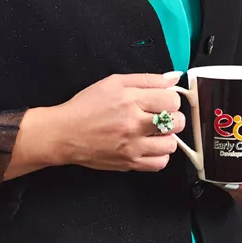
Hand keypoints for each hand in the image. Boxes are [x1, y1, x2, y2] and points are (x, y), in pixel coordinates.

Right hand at [42, 73, 184, 172]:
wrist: (64, 134)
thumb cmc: (85, 107)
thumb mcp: (113, 82)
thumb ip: (145, 79)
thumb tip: (172, 79)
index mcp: (130, 99)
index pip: (172, 100)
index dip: (171, 99)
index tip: (163, 101)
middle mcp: (134, 123)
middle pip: (177, 122)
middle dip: (174, 117)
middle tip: (162, 117)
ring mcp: (133, 146)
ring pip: (171, 145)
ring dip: (168, 137)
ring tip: (156, 133)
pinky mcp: (129, 162)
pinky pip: (159, 163)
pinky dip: (159, 155)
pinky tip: (150, 146)